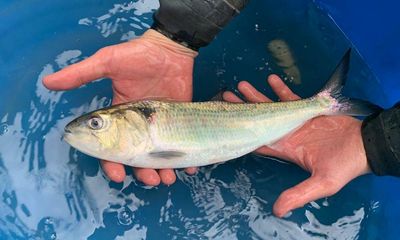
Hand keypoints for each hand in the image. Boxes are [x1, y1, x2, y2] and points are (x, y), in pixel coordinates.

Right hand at [43, 29, 197, 185]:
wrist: (169, 48)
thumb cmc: (137, 55)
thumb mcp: (107, 63)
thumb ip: (81, 74)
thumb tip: (48, 83)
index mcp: (119, 119)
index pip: (112, 148)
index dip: (112, 164)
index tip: (116, 175)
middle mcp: (139, 127)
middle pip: (138, 159)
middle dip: (142, 173)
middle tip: (150, 179)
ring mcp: (159, 126)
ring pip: (159, 157)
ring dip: (163, 171)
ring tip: (167, 178)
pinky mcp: (178, 122)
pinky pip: (181, 145)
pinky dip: (186, 161)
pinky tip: (189, 168)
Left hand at [223, 75, 370, 217]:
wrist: (365, 146)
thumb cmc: (345, 166)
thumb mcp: (322, 184)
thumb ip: (299, 194)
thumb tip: (278, 211)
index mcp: (285, 149)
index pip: (257, 142)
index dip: (241, 134)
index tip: (225, 125)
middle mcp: (286, 134)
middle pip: (258, 120)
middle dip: (242, 109)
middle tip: (226, 97)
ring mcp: (295, 120)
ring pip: (271, 106)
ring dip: (257, 96)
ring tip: (242, 85)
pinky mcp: (308, 110)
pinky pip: (291, 97)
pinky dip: (281, 89)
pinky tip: (271, 80)